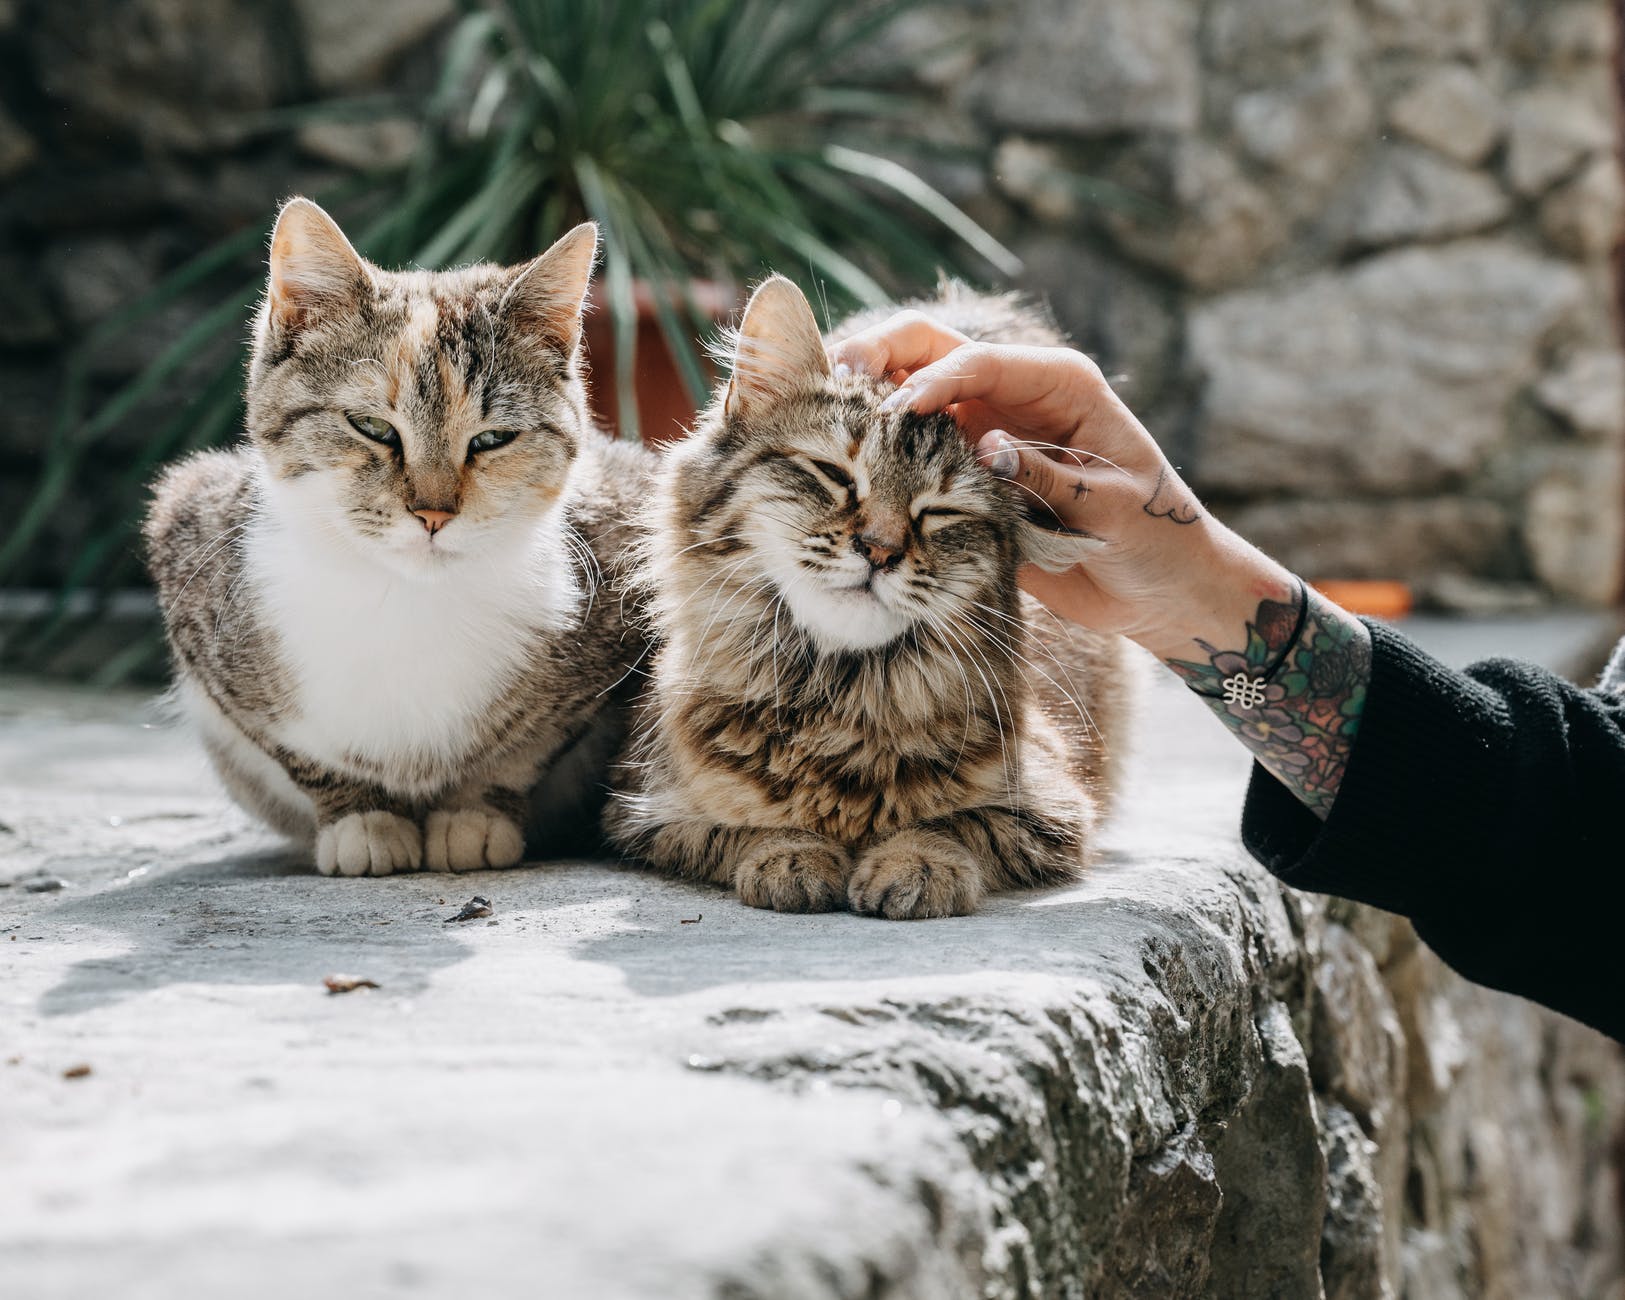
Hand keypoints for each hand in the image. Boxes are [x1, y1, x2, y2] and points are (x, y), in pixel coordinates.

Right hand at [831, 312, 1293, 659]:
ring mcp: (984, 429)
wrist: (1156, 589)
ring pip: (910, 391)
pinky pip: (911, 446)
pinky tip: (839, 453)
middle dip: (879, 357)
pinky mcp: (966, 470)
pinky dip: (875, 444)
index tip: (893, 411)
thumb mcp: (1110, 508)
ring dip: (866, 395)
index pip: (978, 364)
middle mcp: (1013, 395)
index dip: (931, 381)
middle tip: (832, 377)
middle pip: (931, 351)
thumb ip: (1048, 475)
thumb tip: (988, 447)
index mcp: (1059, 384)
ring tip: (820, 408)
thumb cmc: (1153, 540)